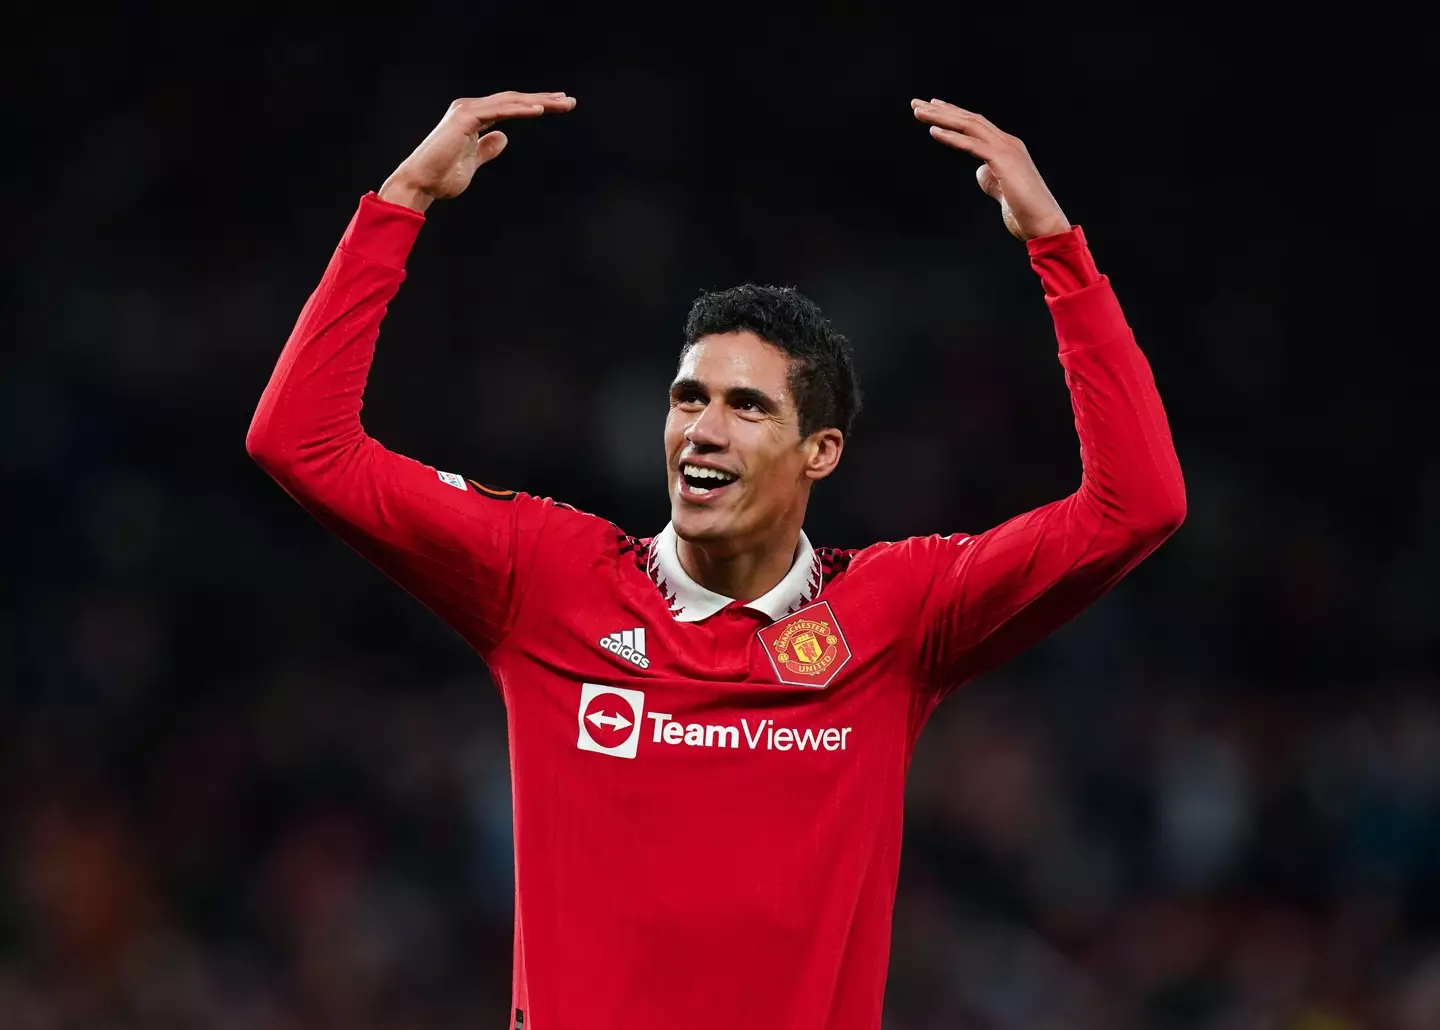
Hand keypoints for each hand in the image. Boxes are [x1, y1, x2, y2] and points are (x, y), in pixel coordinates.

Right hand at [379, 91, 576, 211]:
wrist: (421, 184)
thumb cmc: (443, 177)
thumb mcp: (474, 162)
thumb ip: (487, 149)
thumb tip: (503, 139)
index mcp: (474, 117)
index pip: (510, 107)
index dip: (535, 105)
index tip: (557, 106)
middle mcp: (470, 108)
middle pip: (514, 100)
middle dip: (544, 99)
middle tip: (569, 101)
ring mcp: (467, 110)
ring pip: (510, 101)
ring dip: (539, 101)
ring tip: (563, 103)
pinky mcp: (465, 117)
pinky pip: (499, 111)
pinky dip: (520, 109)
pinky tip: (541, 109)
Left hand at [911, 99, 1068, 240]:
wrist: (1044, 224)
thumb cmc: (1024, 212)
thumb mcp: (1002, 190)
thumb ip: (991, 178)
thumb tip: (980, 172)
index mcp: (1007, 148)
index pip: (976, 125)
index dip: (953, 114)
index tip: (932, 107)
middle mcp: (1008, 143)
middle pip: (969, 119)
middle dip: (941, 110)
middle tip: (916, 103)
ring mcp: (1007, 150)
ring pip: (969, 126)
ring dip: (941, 117)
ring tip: (919, 111)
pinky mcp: (1003, 162)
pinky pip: (972, 145)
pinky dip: (951, 136)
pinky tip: (933, 131)